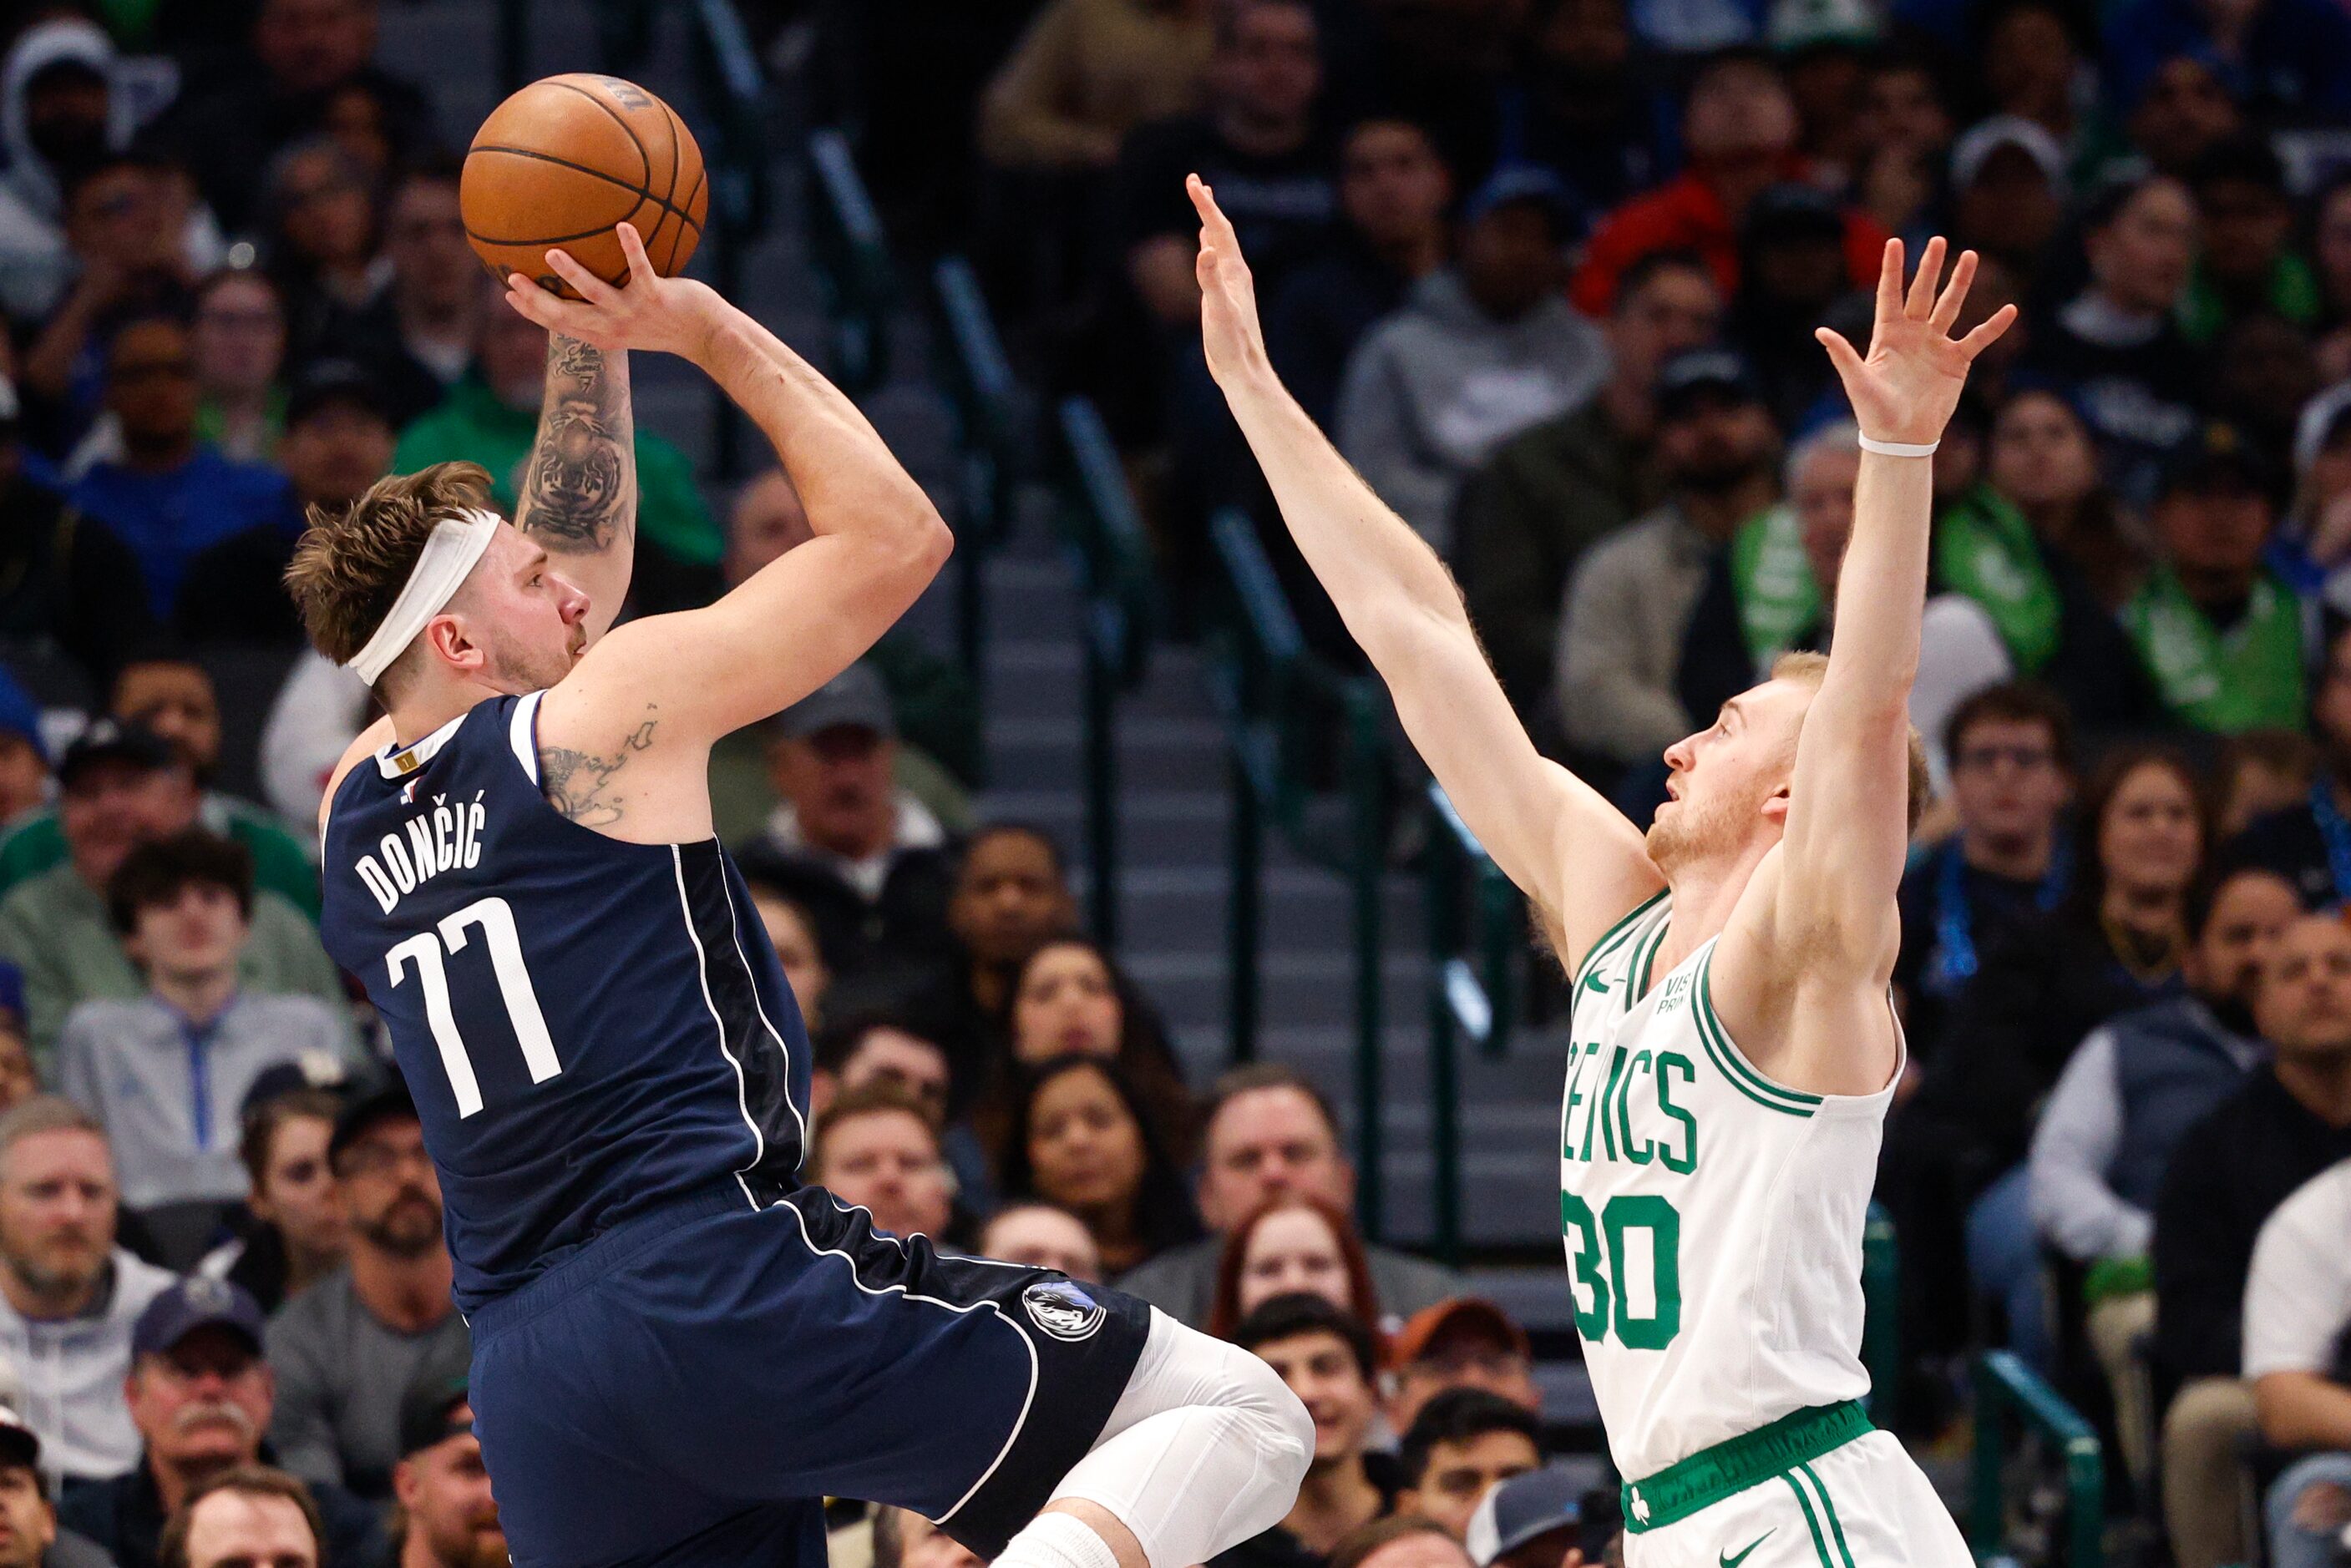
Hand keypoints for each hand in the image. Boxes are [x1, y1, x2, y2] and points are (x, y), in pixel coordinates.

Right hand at [502, 222, 721, 359]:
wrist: (707, 335)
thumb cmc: (670, 322)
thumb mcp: (634, 318)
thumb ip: (610, 301)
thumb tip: (592, 271)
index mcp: (603, 334)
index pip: (560, 324)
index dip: (533, 312)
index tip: (509, 294)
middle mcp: (614, 327)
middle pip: (567, 316)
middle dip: (537, 300)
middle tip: (513, 278)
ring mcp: (634, 313)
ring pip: (597, 294)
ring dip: (573, 275)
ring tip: (552, 255)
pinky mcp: (656, 298)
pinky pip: (640, 269)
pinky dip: (631, 248)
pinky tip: (622, 226)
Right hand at [1187, 174, 1271, 389]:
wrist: (1244, 371)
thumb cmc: (1231, 344)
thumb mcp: (1216, 310)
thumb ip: (1209, 280)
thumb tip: (1206, 248)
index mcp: (1234, 271)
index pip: (1218, 229)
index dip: (1205, 205)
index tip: (1192, 181)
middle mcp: (1236, 273)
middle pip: (1221, 231)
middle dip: (1207, 206)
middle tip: (1194, 181)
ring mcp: (1231, 285)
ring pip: (1220, 245)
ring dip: (1209, 222)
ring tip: (1202, 203)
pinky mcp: (1226, 297)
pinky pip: (1217, 262)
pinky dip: (1210, 246)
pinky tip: (1206, 245)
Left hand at [1815, 237, 2016, 447]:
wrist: (1900, 438)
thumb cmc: (1873, 411)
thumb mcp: (1857, 381)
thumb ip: (1843, 354)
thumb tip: (1821, 332)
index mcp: (1887, 335)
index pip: (1890, 295)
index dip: (1892, 269)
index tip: (1895, 242)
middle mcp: (1913, 334)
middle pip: (1923, 293)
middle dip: (1930, 267)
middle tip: (1938, 240)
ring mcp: (1936, 345)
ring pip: (1950, 306)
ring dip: (1960, 283)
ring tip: (1971, 256)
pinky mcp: (1956, 361)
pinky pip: (1978, 338)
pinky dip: (1994, 326)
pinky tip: (2010, 309)